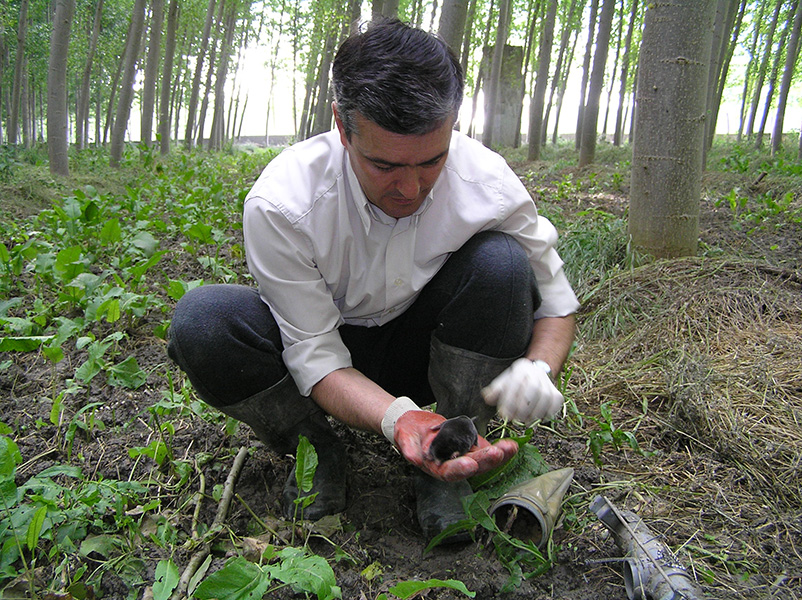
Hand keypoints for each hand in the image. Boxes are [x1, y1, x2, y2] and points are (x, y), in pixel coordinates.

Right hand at [393, 410, 517, 481]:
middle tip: (497, 453)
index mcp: (435, 467)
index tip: (469, 464)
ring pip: (482, 459)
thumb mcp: (404, 438)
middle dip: (485, 460)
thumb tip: (414, 458)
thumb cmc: (407, 433)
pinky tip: (511, 445)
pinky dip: (498, 448)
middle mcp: (452, 465)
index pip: (448, 472)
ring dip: (498, 456)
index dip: (458, 469)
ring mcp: (462, 456)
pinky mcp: (469, 445)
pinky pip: (485, 448)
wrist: (413, 424)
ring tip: (510, 448)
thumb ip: (409, 448)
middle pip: (471, 467)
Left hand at [481, 358, 562, 424]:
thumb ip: (495, 390)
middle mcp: (537, 374)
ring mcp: (548, 383)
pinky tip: (537, 418)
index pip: (516, 383)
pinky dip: (546, 413)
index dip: (510, 401)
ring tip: (523, 420)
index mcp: (521, 369)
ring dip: (533, 413)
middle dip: (522, 408)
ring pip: (545, 398)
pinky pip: (555, 404)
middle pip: (533, 390)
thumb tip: (487, 397)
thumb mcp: (503, 383)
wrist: (534, 375)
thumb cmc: (515, 382)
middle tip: (513, 419)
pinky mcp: (557, 394)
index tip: (503, 414)